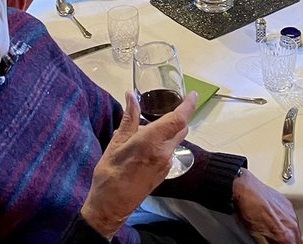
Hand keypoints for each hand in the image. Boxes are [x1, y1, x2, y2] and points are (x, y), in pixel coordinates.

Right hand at [80, 90, 197, 238]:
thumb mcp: (116, 143)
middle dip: (178, 116)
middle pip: (181, 128)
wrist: (111, 207)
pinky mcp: (164, 173)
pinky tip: (148, 143)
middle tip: (167, 106)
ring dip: (171, 129)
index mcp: (151, 142)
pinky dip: (165, 142)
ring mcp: (166, 164)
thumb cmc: (110, 174)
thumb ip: (129, 118)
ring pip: (176, 140)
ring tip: (153, 124)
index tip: (193, 94)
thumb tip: (131, 96)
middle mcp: (164, 153)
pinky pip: (170, 151)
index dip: (188, 105)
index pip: (178, 119)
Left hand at [233, 169, 301, 242]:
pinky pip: (291, 218)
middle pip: (297, 240)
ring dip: (288, 232)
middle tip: (277, 241)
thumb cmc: (250, 212)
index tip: (277, 243)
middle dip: (288, 242)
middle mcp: (292, 225)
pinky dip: (286, 221)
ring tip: (275, 231)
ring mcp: (292, 213)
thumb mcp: (258, 238)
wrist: (247, 191)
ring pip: (295, 229)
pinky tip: (275, 219)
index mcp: (286, 236)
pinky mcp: (289, 204)